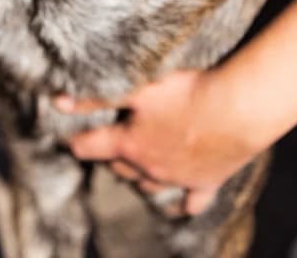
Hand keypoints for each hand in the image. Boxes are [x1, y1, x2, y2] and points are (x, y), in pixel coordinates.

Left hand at [57, 70, 260, 215]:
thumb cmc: (187, 93)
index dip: (78, 141)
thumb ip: (96, 97)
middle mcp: (150, 169)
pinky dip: (181, 205)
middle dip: (111, 157)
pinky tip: (178, 207)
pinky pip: (191, 203)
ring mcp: (179, 179)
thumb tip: (57, 103)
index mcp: (129, 145)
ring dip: (139, 176)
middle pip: (120, 168)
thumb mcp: (137, 88)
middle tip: (109, 144)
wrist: (239, 109)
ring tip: (135, 166)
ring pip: (149, 186)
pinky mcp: (207, 182)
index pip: (90, 147)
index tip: (70, 138)